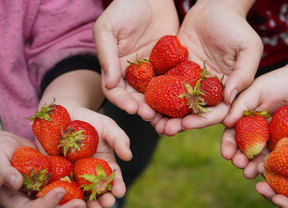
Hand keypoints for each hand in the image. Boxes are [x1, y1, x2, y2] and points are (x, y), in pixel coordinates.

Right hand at [0, 130, 91, 207]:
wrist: (8, 146)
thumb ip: (2, 169)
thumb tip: (14, 183)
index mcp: (13, 201)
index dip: (45, 205)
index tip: (59, 190)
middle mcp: (30, 204)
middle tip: (80, 205)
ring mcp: (43, 200)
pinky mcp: (54, 191)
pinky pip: (66, 203)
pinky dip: (78, 205)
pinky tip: (91, 201)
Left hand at [55, 105, 131, 207]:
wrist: (62, 114)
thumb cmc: (88, 119)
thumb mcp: (107, 126)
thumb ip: (119, 139)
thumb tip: (129, 157)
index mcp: (105, 164)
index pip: (114, 179)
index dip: (118, 186)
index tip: (119, 192)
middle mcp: (90, 174)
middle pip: (98, 192)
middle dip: (103, 200)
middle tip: (105, 205)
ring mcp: (72, 176)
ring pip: (81, 196)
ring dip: (86, 205)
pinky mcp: (54, 176)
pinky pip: (59, 190)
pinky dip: (64, 200)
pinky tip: (66, 205)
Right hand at [94, 0, 178, 119]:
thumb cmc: (124, 8)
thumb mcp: (108, 29)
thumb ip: (106, 56)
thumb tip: (110, 85)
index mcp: (115, 68)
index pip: (115, 91)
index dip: (122, 101)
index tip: (132, 108)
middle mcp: (133, 74)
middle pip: (136, 97)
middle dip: (142, 108)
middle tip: (151, 116)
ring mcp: (152, 72)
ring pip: (154, 95)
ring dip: (159, 107)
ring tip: (166, 116)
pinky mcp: (169, 67)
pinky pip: (172, 83)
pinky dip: (175, 94)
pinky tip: (181, 101)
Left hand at [151, 0, 261, 135]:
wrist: (214, 7)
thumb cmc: (236, 26)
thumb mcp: (248, 48)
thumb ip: (243, 74)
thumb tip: (230, 99)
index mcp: (226, 89)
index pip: (215, 112)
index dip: (201, 120)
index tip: (186, 124)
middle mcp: (207, 90)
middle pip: (193, 113)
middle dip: (179, 123)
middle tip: (164, 130)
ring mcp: (190, 81)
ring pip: (177, 104)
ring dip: (165, 115)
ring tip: (151, 121)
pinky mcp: (175, 71)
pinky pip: (165, 86)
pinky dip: (156, 96)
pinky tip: (145, 102)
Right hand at [221, 65, 287, 177]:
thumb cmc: (280, 82)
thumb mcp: (257, 90)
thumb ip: (241, 105)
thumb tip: (226, 123)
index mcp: (246, 121)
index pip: (232, 135)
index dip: (228, 145)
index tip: (226, 153)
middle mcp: (257, 134)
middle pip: (245, 151)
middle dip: (239, 159)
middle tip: (239, 163)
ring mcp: (273, 141)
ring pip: (260, 159)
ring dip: (253, 167)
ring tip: (249, 172)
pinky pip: (280, 160)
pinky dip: (273, 167)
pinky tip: (268, 171)